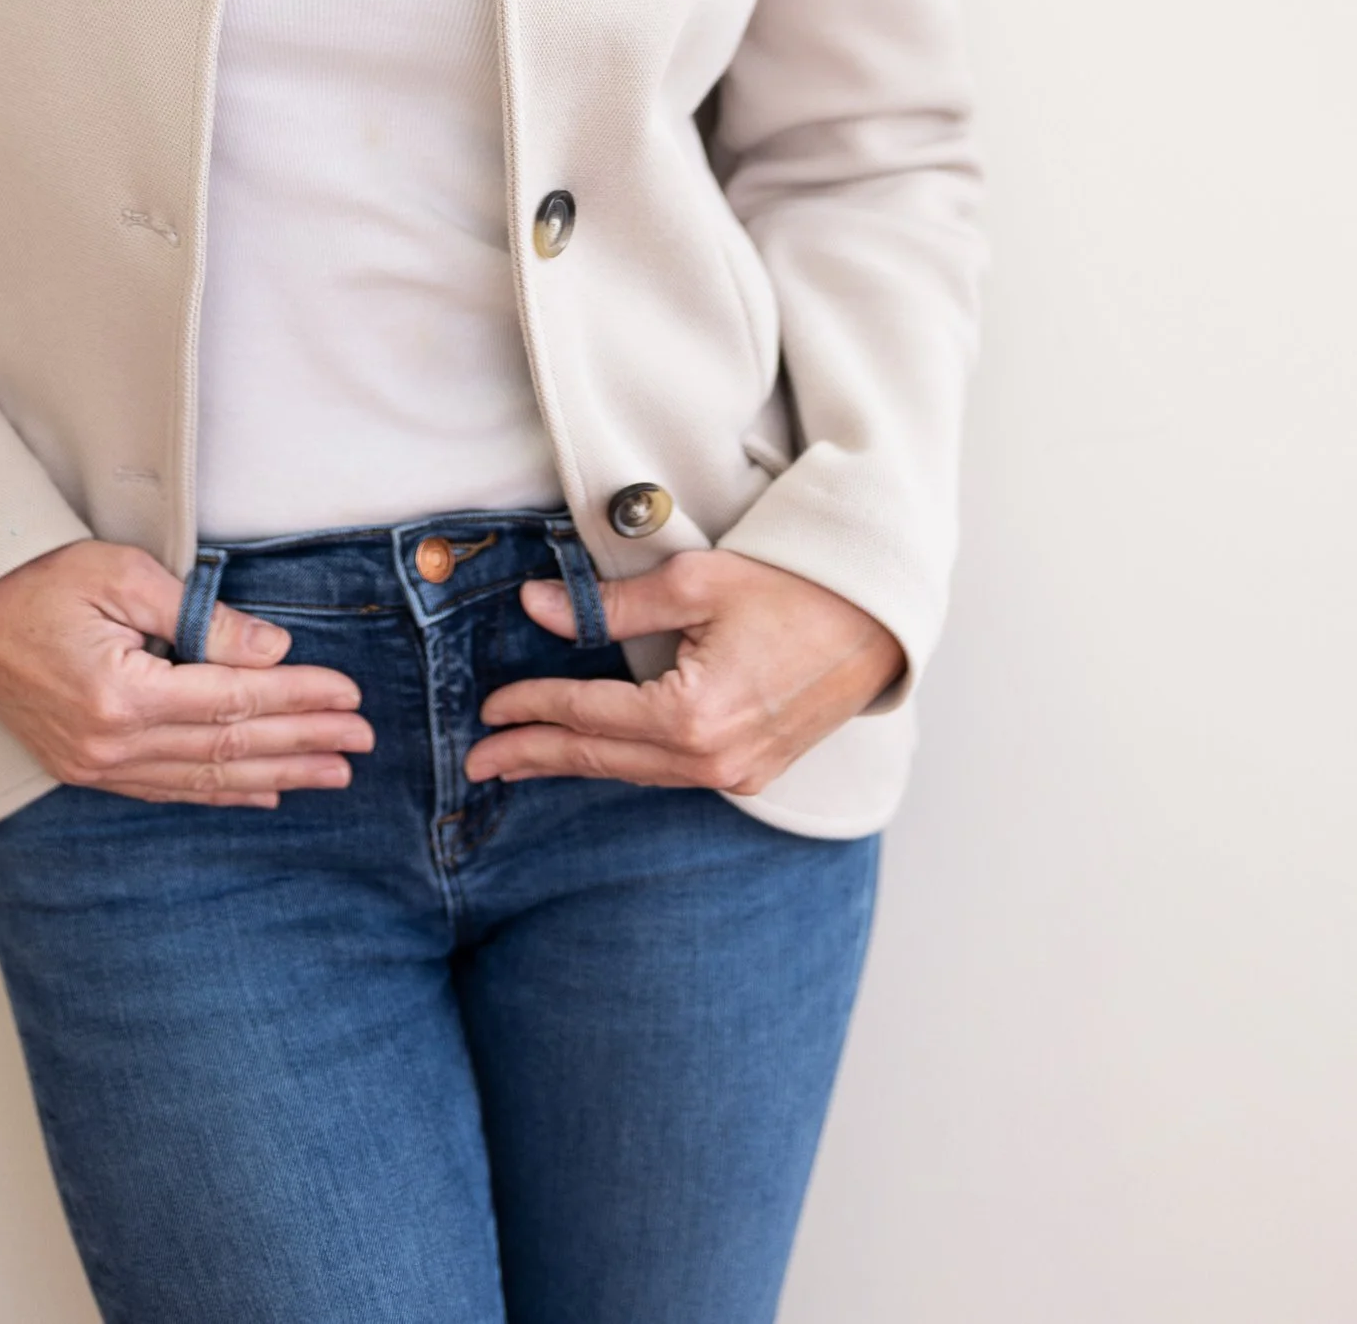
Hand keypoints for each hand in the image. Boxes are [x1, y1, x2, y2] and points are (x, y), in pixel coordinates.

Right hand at [0, 540, 371, 808]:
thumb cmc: (38, 577)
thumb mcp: (125, 576)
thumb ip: (203, 619)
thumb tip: (274, 650)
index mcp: (120, 695)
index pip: (233, 702)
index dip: (298, 699)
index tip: (349, 695)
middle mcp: (109, 744)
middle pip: (228, 747)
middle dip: (302, 742)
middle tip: (361, 742)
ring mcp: (95, 765)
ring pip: (204, 777)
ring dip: (275, 775)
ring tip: (332, 773)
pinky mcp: (85, 767)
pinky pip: (167, 787)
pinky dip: (221, 791)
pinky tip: (264, 793)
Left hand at [464, 549, 903, 796]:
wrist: (877, 622)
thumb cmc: (793, 591)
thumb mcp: (697, 583)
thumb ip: (612, 605)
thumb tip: (537, 606)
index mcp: (694, 717)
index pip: (591, 716)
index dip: (534, 709)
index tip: (489, 710)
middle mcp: (713, 760)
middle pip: (603, 759)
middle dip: (536, 757)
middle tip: (479, 762)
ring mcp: (736, 773)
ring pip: (634, 773)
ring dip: (575, 762)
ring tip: (522, 760)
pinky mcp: (752, 771)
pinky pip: (669, 773)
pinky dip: (624, 763)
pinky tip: (596, 754)